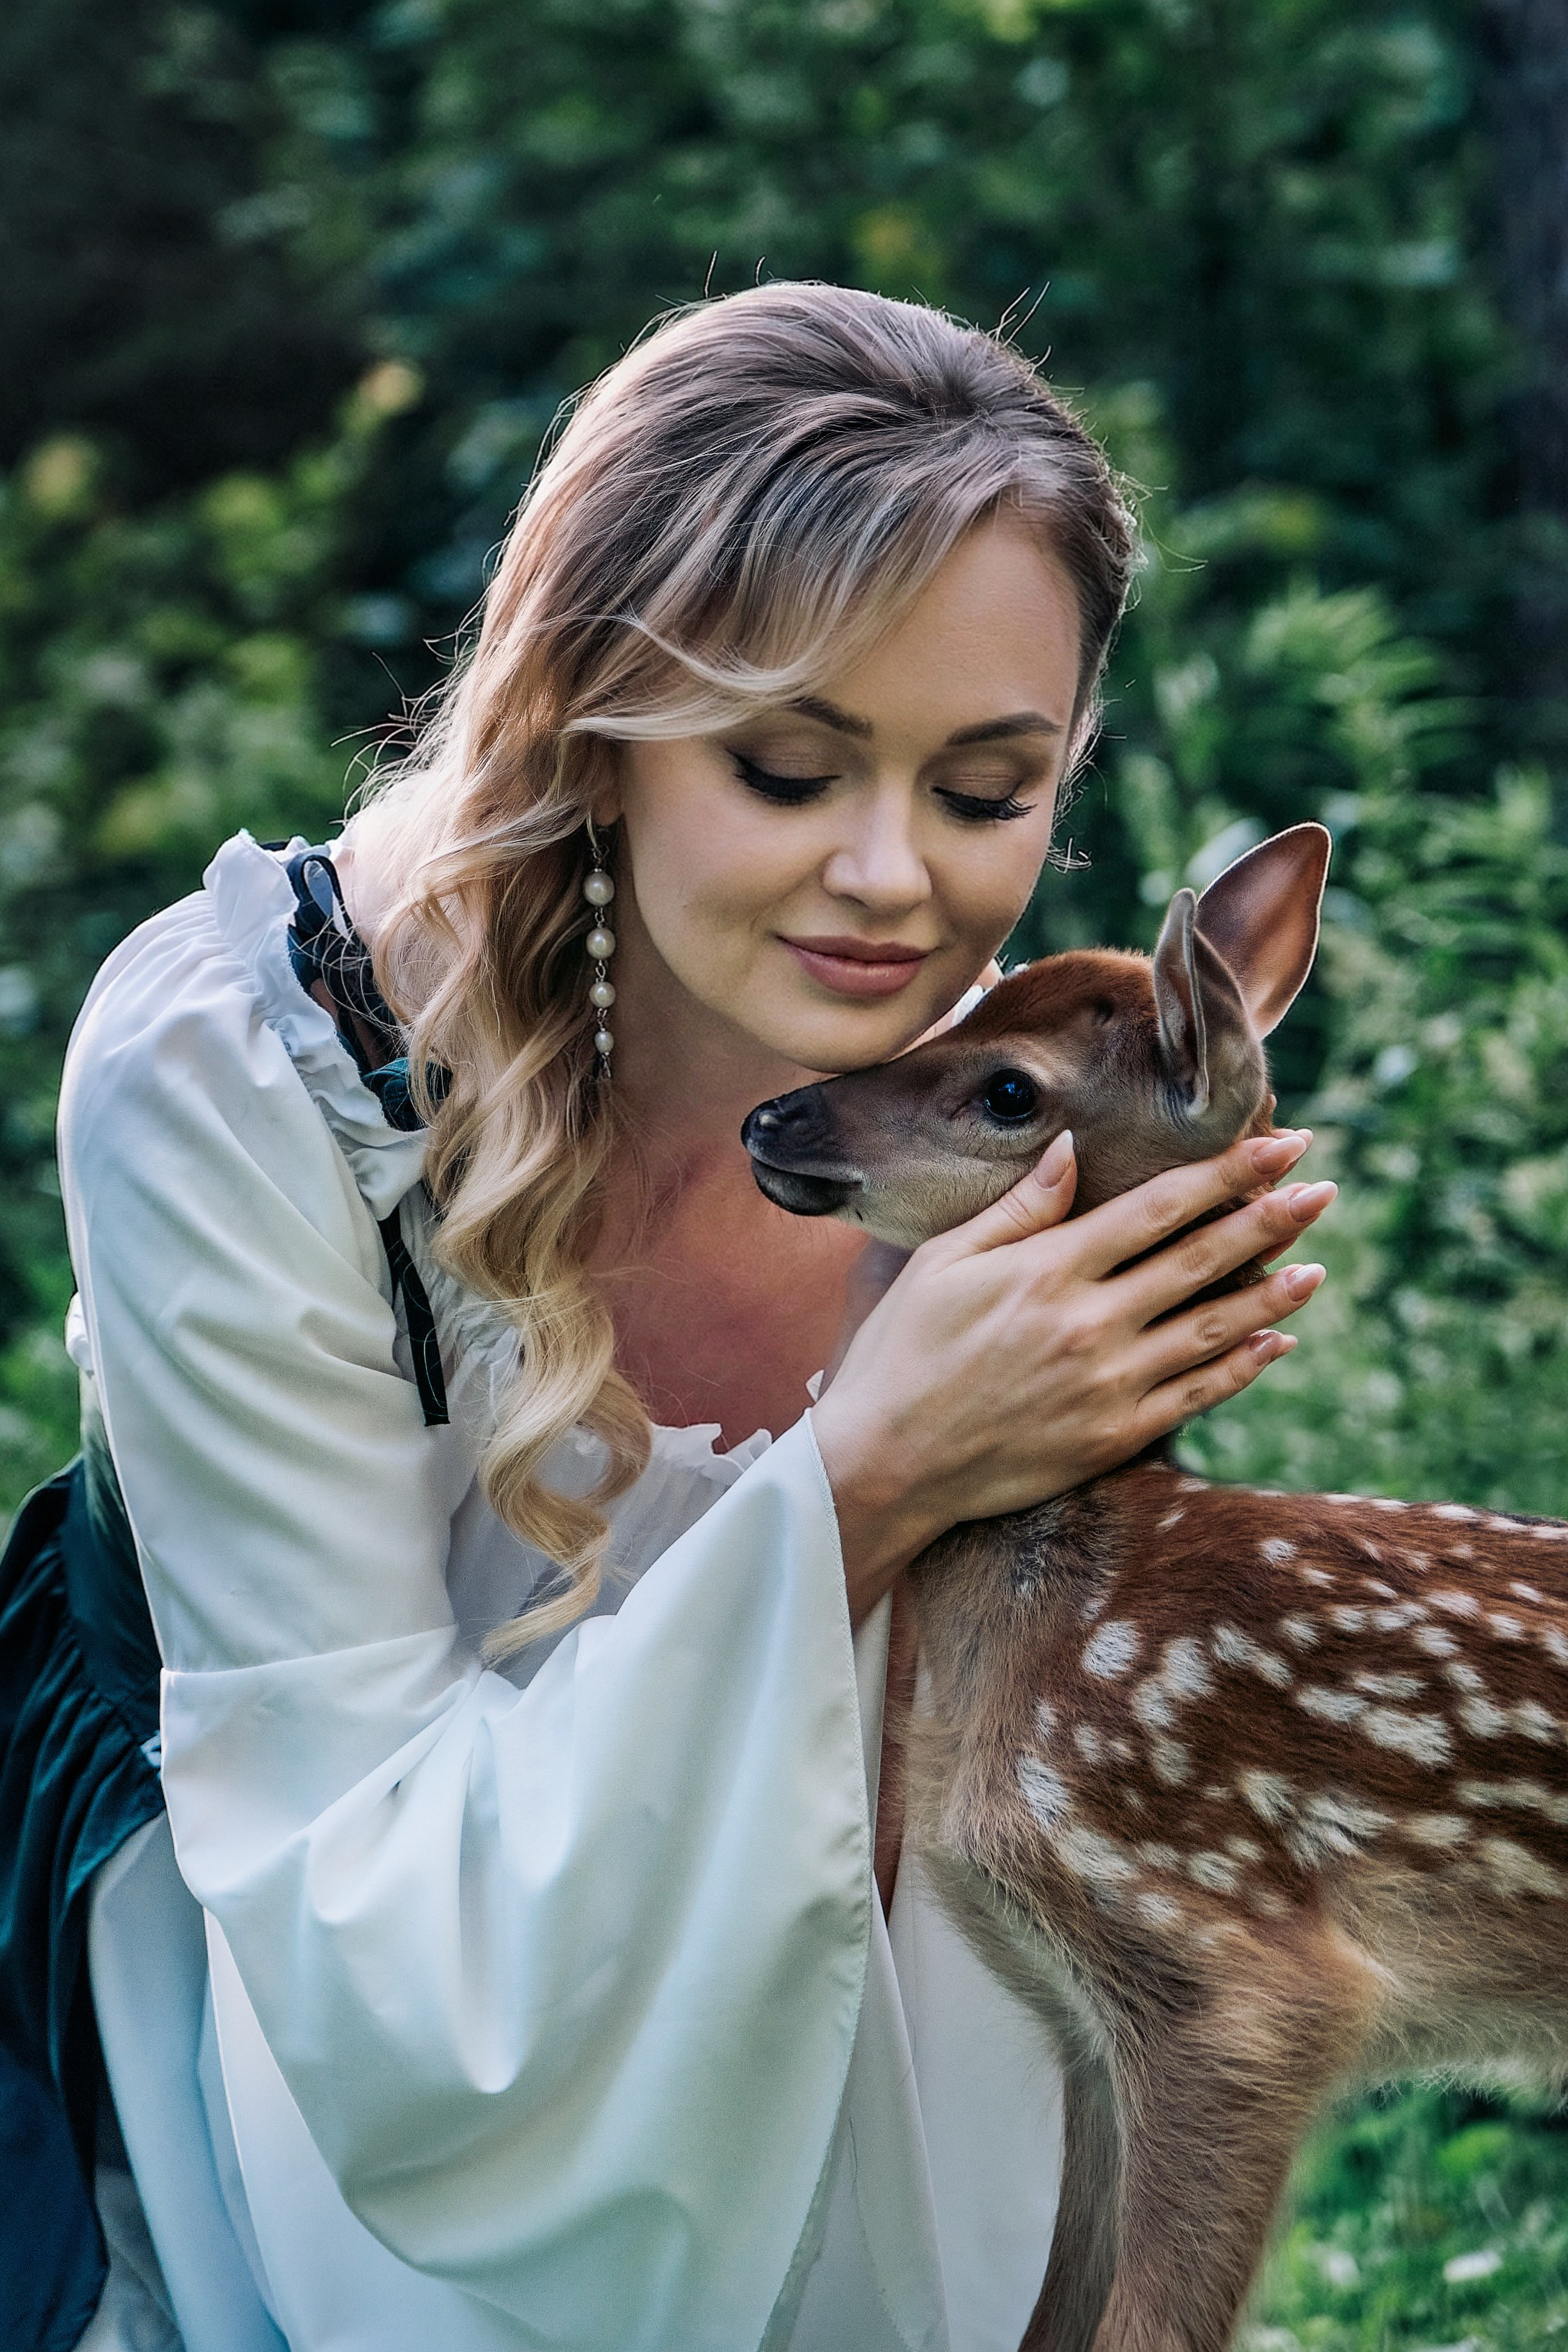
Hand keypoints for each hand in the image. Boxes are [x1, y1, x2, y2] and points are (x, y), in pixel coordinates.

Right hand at [810, 1129, 1332, 1623]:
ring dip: (1274, 1291)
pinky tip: (1277, 1340)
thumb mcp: (943, 1262)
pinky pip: (1199, 1395)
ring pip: (1215, 1327)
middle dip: (1271, 1217)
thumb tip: (1073, 1147)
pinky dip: (1245, 1365)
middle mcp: (1091, 1323)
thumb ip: (1018, 1206)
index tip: (1282, 1143)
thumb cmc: (903, 1352)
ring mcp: (1109, 1384)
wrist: (886, 1463)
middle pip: (1203, 1258)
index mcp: (1049, 1269)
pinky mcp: (1114, 1436)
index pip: (1161, 1207)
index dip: (1229, 1172)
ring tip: (1317, 1263)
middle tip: (1322, 1187)